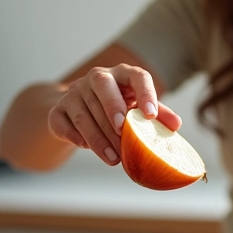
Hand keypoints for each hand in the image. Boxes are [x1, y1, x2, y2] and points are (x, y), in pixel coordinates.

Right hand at [47, 64, 181, 166]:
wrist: (79, 107)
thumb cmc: (118, 106)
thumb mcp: (138, 107)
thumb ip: (157, 113)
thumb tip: (175, 125)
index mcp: (123, 74)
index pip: (137, 76)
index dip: (145, 94)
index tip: (151, 115)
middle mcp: (97, 77)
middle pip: (103, 87)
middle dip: (113, 109)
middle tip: (122, 132)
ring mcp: (74, 92)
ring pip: (84, 112)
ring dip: (98, 137)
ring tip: (114, 158)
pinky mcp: (57, 109)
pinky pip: (61, 122)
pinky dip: (74, 136)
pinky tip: (85, 147)